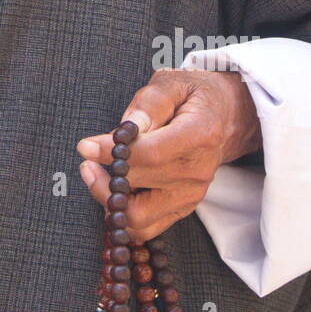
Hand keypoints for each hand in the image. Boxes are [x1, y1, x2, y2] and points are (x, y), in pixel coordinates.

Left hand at [76, 65, 262, 241]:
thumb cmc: (193, 95)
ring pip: (139, 216)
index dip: (112, 152)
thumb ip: (148, 105)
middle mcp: (198, 171)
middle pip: (140, 184)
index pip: (150, 154)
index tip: (85, 147)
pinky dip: (122, 214)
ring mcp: (192, 194)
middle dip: (105, 174)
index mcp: (199, 135)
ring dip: (109, 199)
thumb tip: (122, 132)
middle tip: (87, 157)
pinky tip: (112, 190)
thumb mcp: (171, 83)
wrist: (225, 116)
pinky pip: (146, 227)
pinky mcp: (183, 208)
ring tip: (94, 174)